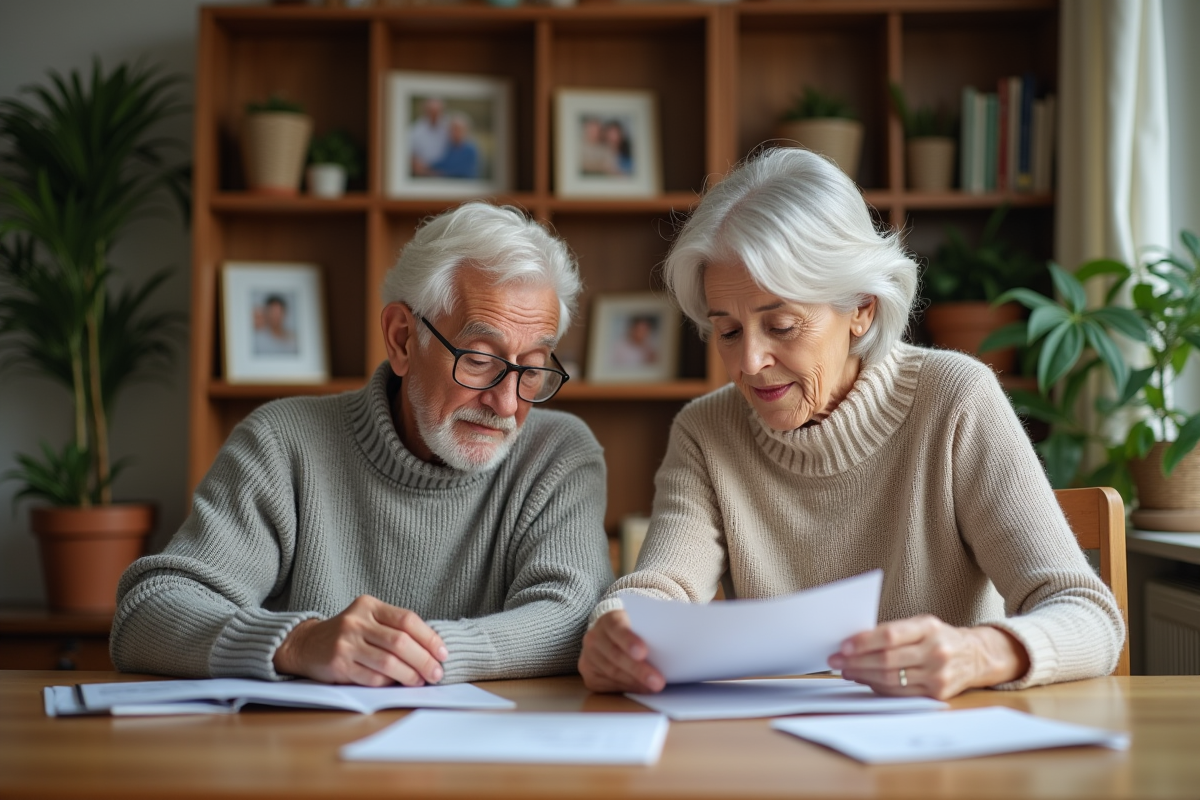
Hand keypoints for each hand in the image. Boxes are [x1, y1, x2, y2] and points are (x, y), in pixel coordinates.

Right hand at [273, 595, 448, 686]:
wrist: (305, 644)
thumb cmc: (347, 635)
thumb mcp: (368, 620)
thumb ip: (393, 629)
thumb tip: (432, 650)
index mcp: (369, 606)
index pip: (407, 620)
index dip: (429, 638)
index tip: (443, 653)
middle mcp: (356, 622)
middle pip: (400, 642)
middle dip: (424, 660)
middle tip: (437, 673)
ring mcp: (345, 643)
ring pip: (388, 662)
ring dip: (410, 675)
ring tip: (421, 681)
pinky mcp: (338, 664)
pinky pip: (371, 677)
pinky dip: (388, 683)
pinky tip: (396, 684)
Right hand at [578, 610, 665, 693]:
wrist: (608, 634)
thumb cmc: (632, 629)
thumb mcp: (639, 623)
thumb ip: (650, 631)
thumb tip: (672, 649)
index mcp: (608, 619)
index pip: (617, 628)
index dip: (629, 640)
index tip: (643, 652)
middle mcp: (594, 637)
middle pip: (616, 655)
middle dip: (638, 670)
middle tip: (658, 682)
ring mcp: (589, 656)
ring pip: (612, 672)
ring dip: (635, 683)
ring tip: (653, 688)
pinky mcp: (588, 673)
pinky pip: (607, 684)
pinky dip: (627, 688)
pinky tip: (641, 690)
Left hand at [827, 615, 1029, 699]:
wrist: (976, 656)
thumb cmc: (940, 637)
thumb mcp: (921, 624)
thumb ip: (893, 631)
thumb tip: (855, 642)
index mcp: (929, 628)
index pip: (890, 636)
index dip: (864, 642)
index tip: (843, 645)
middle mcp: (936, 651)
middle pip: (887, 660)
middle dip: (856, 661)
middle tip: (836, 661)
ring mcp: (938, 675)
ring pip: (891, 679)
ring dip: (863, 676)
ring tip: (846, 670)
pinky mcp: (937, 693)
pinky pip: (900, 692)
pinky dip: (878, 687)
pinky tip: (865, 680)